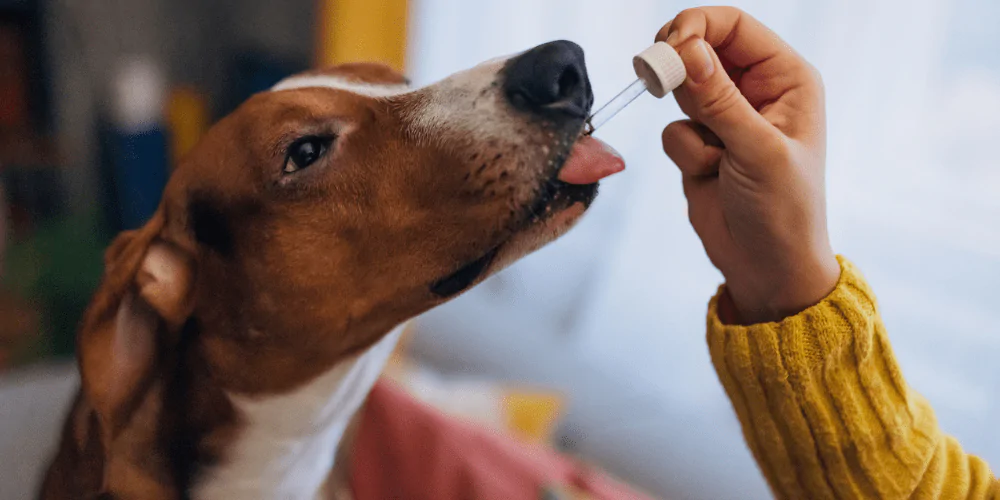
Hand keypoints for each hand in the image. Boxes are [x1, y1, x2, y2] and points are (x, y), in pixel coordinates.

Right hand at [657, 7, 839, 323]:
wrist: (766, 267)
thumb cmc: (783, 211)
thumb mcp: (756, 151)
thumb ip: (719, 99)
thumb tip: (686, 50)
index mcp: (787, 78)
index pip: (734, 26)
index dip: (696, 27)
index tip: (665, 47)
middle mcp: (757, 90)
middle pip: (700, 47)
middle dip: (679, 70)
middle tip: (656, 80)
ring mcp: (726, 116)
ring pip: (680, 89)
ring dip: (688, 123)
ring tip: (715, 157)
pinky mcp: (700, 144)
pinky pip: (672, 128)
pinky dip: (683, 152)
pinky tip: (710, 175)